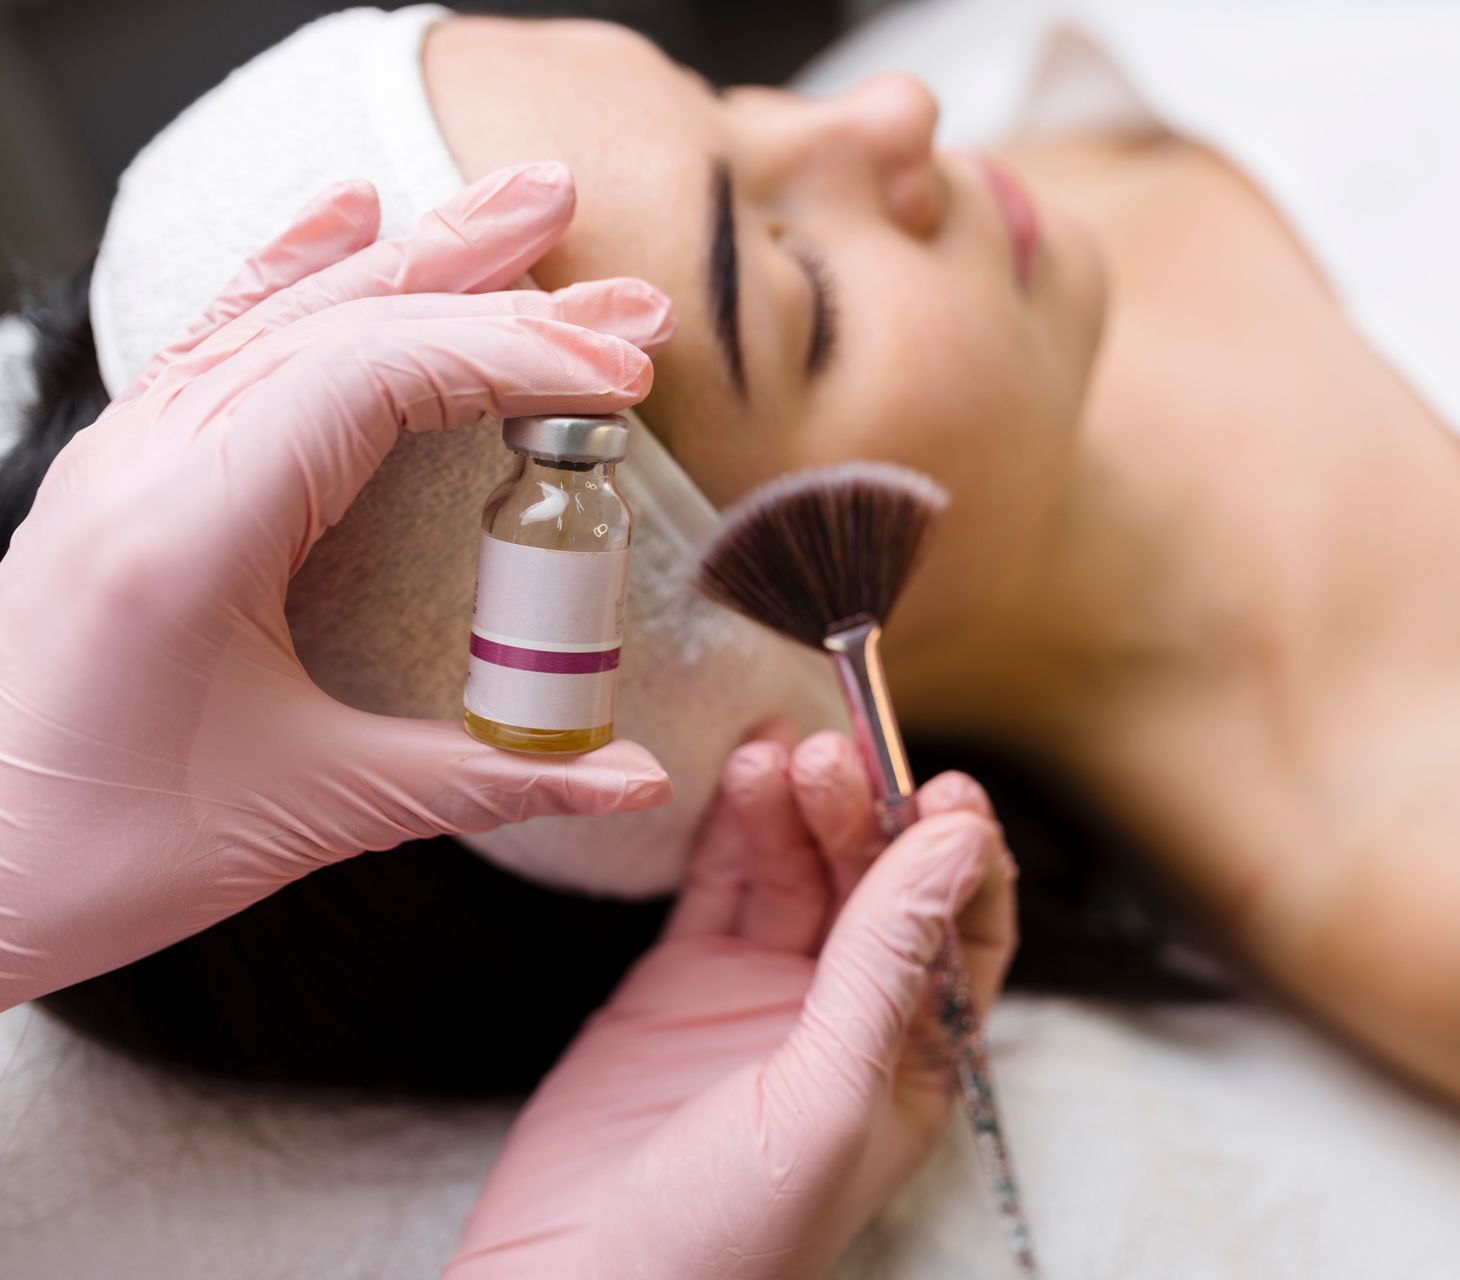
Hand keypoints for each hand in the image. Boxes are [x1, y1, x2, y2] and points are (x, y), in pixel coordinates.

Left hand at [0, 163, 677, 1007]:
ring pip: (294, 314)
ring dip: (424, 262)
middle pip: (348, 325)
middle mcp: (150, 463)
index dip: (515, 361)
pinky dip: (298, 269)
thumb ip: (490, 779)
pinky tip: (350, 210)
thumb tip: (633, 776)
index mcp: (191, 529)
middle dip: (504, 300)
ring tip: (530, 208)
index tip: (625, 385)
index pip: (375, 379)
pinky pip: (224, 335)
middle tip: (633, 303)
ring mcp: (129, 455)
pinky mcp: (129, 472)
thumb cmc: (96, 852)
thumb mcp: (313, 814)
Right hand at [446, 732, 1018, 1279]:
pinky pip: (724, 884)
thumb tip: (955, 840)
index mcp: (914, 1064)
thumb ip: (886, 960)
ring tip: (779, 754)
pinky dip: (733, 829)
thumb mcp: (828, 1094)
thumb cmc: (725, 1239)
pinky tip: (741, 774)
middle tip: (834, 755)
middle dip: (864, 813)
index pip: (966, 933)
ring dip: (797, 807)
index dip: (960, 857)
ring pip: (800, 872)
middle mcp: (847, 1021)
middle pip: (878, 885)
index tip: (943, 789)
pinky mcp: (682, 983)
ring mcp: (762, 997)